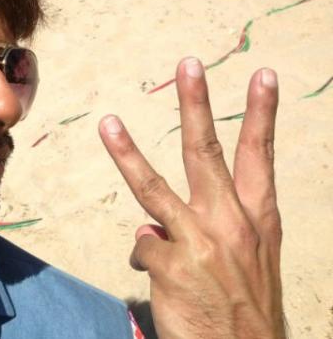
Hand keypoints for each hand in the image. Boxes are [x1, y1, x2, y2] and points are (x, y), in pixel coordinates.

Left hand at [99, 58, 284, 338]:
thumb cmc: (247, 308)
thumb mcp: (253, 262)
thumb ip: (216, 229)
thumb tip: (154, 224)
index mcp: (259, 219)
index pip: (261, 155)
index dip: (262, 114)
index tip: (263, 76)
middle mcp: (230, 222)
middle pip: (206, 151)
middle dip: (197, 104)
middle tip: (188, 64)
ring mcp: (198, 241)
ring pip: (153, 186)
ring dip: (127, 152)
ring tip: (108, 122)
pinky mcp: (171, 265)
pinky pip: (144, 247)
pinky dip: (149, 257)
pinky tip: (163, 279)